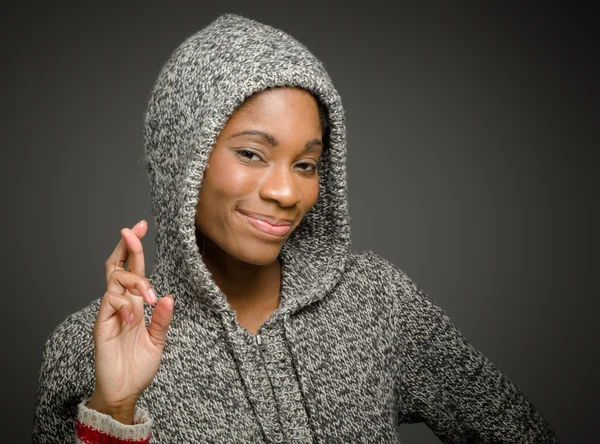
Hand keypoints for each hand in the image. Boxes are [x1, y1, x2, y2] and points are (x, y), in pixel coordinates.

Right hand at [87, 220, 173, 423]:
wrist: (125, 390)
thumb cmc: (138, 365)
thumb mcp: (158, 339)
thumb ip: (162, 319)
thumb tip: (168, 297)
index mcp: (134, 303)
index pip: (132, 269)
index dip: (135, 248)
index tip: (141, 226)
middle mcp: (120, 303)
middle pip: (117, 266)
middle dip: (126, 246)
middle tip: (132, 230)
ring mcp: (110, 312)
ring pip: (116, 280)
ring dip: (136, 282)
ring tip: (150, 299)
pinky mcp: (102, 324)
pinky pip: (111, 302)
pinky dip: (126, 306)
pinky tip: (133, 321)